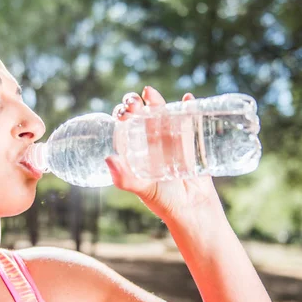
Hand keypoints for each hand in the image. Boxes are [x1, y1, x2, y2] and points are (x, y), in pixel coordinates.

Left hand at [105, 86, 224, 227]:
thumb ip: (125, 178)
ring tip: (150, 92)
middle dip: (137, 104)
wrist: (193, 209)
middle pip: (143, 117)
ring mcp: (172, 142)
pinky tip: (188, 98)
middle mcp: (152, 145)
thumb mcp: (142, 189)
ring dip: (157, 102)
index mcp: (137, 153)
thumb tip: (108, 158)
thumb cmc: (163, 201)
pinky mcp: (190, 143)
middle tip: (134, 99)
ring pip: (163, 115)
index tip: (122, 111)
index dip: (122, 116)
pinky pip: (188, 122)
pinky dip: (189, 108)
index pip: (126, 129)